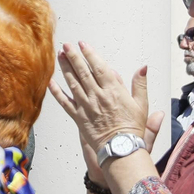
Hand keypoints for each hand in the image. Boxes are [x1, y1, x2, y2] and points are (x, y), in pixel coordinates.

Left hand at [48, 42, 149, 171]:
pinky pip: (65, 103)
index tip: (83, 44)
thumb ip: (140, 84)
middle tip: (66, 45)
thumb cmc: (132, 129)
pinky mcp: (78, 117)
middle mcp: (97, 96)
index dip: (90, 54)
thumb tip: (143, 68)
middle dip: (73, 57)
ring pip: (73, 83)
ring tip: (59, 56)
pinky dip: (56, 92)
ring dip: (65, 69)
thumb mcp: (141, 105)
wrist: (121, 149)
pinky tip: (51, 83)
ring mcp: (86, 106)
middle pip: (82, 72)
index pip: (99, 67)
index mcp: (113, 91)